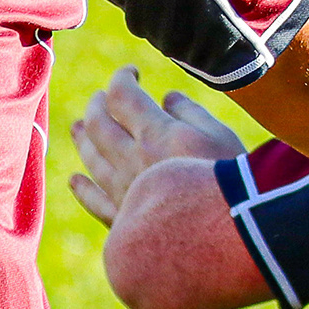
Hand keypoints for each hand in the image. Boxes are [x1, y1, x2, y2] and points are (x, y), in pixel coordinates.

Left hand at [69, 69, 242, 223]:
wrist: (226, 235)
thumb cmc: (232, 181)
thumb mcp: (220, 135)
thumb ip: (189, 112)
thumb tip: (166, 98)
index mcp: (156, 133)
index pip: (122, 95)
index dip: (122, 78)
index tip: (132, 73)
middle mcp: (132, 159)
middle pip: (98, 124)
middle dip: (97, 104)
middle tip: (101, 97)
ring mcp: (124, 191)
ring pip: (91, 159)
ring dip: (82, 139)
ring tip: (79, 127)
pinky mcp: (125, 219)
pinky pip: (95, 201)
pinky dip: (82, 189)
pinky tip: (76, 180)